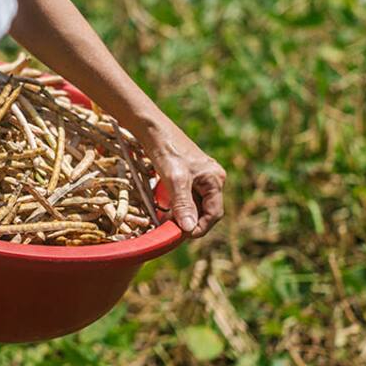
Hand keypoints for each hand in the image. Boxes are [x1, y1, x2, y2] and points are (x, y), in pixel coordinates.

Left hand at [141, 122, 225, 237]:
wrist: (151, 128)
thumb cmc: (166, 150)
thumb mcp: (175, 179)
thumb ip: (183, 204)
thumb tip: (189, 229)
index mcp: (215, 179)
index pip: (214, 214)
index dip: (199, 227)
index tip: (182, 236)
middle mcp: (210, 179)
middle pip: (203, 210)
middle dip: (188, 221)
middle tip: (170, 230)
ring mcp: (198, 177)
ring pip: (192, 204)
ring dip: (180, 214)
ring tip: (164, 219)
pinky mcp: (184, 174)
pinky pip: (183, 196)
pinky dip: (173, 204)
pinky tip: (161, 207)